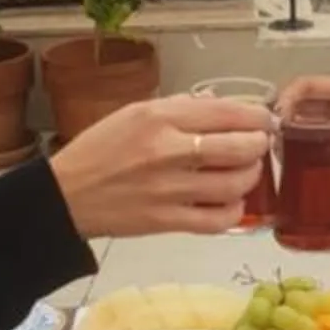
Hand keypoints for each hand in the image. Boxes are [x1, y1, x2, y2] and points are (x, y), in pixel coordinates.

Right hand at [49, 94, 273, 238]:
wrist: (64, 195)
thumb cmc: (97, 150)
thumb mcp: (132, 113)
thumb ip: (177, 108)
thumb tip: (220, 107)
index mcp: (158, 117)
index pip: (226, 112)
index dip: (257, 116)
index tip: (265, 120)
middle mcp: (168, 151)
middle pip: (239, 148)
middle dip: (259, 145)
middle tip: (259, 145)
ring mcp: (169, 189)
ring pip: (234, 184)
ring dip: (250, 177)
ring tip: (247, 172)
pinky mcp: (166, 221)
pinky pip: (218, 220)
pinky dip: (234, 212)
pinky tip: (231, 203)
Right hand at [272, 77, 329, 192]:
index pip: (308, 86)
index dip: (289, 97)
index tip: (278, 120)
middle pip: (300, 108)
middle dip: (282, 120)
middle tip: (270, 143)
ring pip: (304, 130)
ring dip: (289, 139)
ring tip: (277, 158)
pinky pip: (316, 152)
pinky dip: (302, 157)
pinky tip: (292, 170)